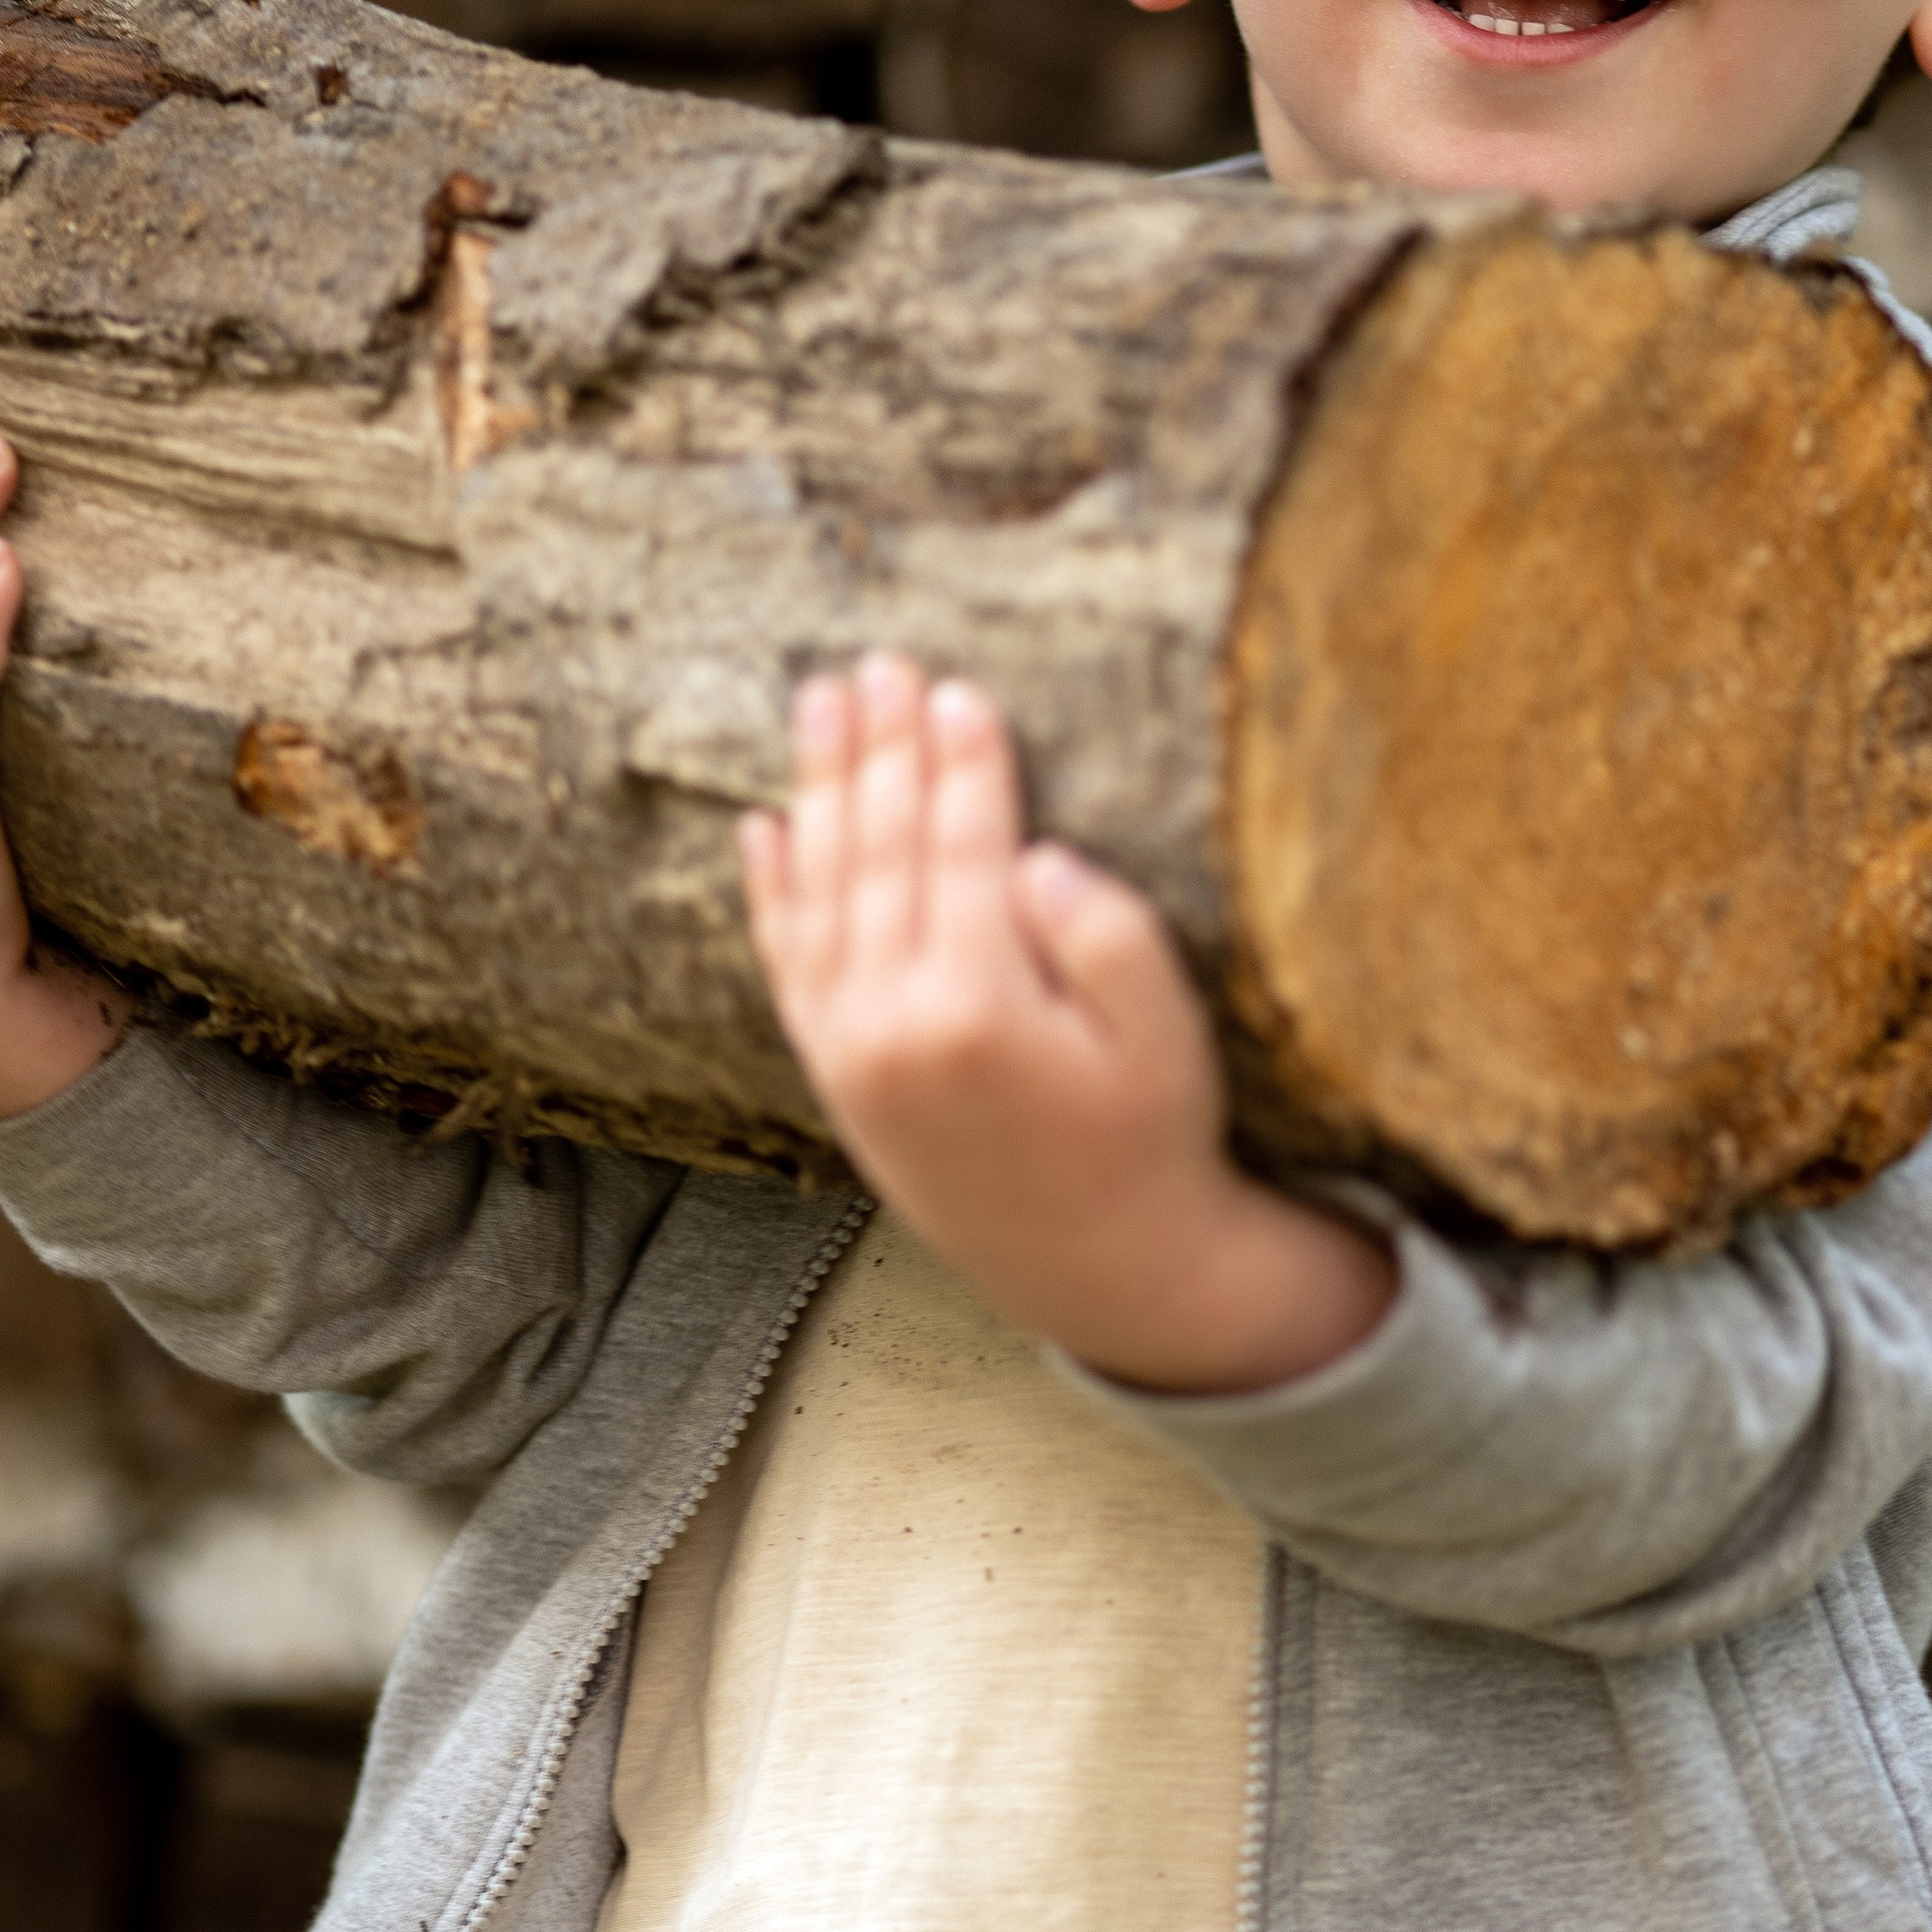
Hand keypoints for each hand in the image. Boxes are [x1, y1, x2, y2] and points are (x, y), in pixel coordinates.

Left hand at [739, 653, 1392, 1393]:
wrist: (1102, 1267)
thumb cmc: (1153, 1141)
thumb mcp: (1168, 1039)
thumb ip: (1107, 939)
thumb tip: (1031, 855)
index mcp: (976, 1008)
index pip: (960, 848)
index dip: (961, 763)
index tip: (958, 689)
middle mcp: (891, 1027)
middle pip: (878, 852)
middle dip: (878, 749)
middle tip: (876, 664)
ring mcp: (850, 1053)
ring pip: (821, 891)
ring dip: (819, 789)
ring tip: (820, 704)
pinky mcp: (835, 1077)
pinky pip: (786, 964)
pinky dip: (772, 890)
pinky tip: (764, 826)